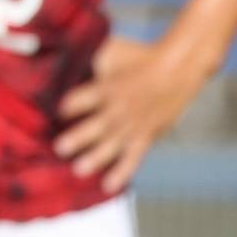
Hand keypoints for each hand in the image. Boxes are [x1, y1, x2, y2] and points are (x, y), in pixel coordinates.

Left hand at [52, 32, 216, 192]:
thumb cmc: (142, 57)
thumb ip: (92, 60)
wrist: (178, 69)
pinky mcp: (145, 136)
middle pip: (94, 125)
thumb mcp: (112, 51)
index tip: (58, 112)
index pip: (81, 99)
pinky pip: (132, 157)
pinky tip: (109, 185)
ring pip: (111, 145)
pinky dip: (121, 172)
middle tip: (60, 148)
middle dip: (77, 138)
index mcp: (106, 87)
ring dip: (95, 158)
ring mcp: (132, 125)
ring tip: (78, 170)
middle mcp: (117, 109)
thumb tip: (71, 61)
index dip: (68, 106)